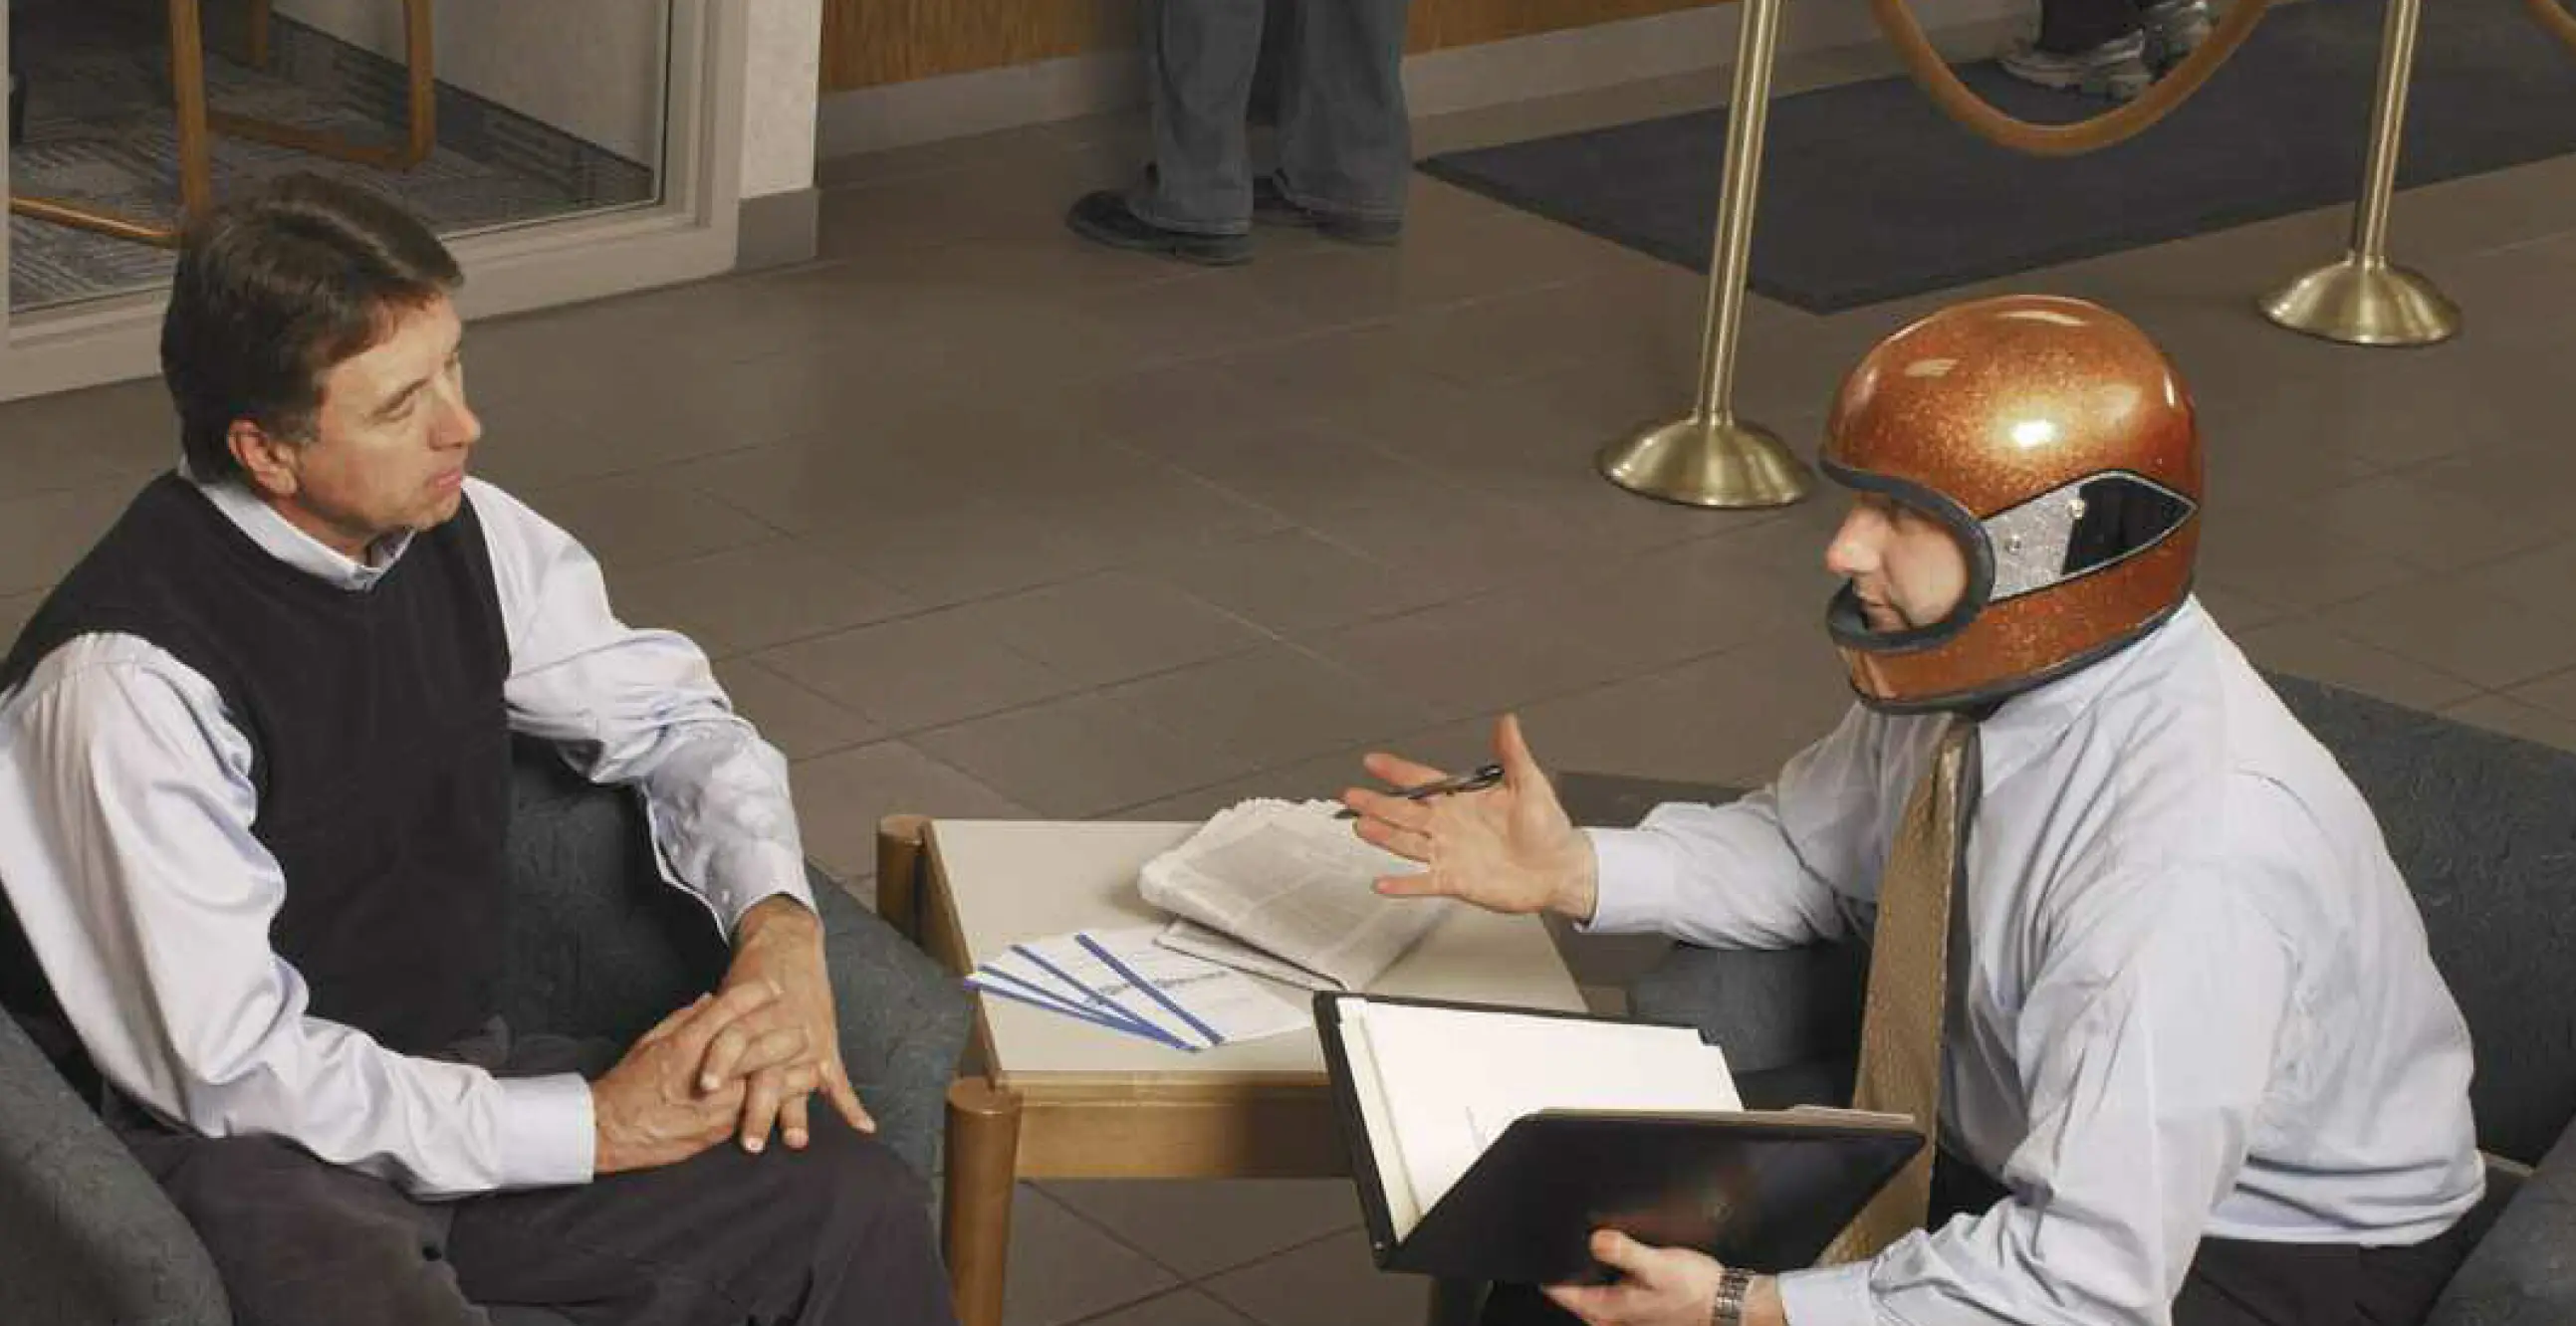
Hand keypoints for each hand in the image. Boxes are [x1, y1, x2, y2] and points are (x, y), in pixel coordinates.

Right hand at [593, 983, 805, 1174]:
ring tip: (816, 1067)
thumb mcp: (653, 1040)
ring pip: (767, 1083)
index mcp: (687, 1043)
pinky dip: (780, 1104)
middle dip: (787, 1036)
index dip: (756, 995)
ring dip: (796, 1075)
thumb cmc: (629, 1083)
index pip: (729, 1010)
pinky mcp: (720, 1129)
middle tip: (805, 1030)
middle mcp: (706, 1071)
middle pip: (759, 1046)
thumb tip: (712, 998)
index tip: (774, 987)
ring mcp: (716, 1103)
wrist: (610, 1130)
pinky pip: (757, 1111)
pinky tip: (798, 1099)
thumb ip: (687, 1019)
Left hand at [708, 897, 874, 1154]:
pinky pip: (840, 1082)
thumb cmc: (746, 974)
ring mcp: (805, 1044)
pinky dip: (852, 1106)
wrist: (785, 944)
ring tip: (794, 1141)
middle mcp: (777, 1036)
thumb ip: (699, 1023)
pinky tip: (863, 1128)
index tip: (706, 1091)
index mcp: (746, 1021)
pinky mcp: (825, 1047)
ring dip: (796, 1115)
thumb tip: (674, 1051)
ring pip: (799, 1085)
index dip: (719, 1066)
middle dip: (758, 1110)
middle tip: (749, 1143)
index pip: (731, 1043)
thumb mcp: (719, 998)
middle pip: (766, 1075)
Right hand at [1340, 714, 1599, 920]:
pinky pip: (1422, 882)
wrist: (1559, 868)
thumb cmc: (1547, 828)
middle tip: (1351, 794)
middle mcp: (1449, 826)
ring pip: (1406, 842)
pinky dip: (1402, 884)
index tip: (1373, 761)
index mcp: (1462, 801)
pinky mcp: (1454, 880)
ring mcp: (1448, 853)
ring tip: (1360, 827)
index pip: (1423, 782)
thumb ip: (1513, 753)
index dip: (1398, 772)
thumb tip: (1507, 722)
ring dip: (1383, 835)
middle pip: (1404, 812)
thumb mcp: (1530, 784)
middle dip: (1377, 802)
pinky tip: (1382, 883)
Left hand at [1545, 1231, 1780, 1325]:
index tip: (1543, 1247)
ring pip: (1593, 1292)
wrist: (1727, 1304)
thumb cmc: (1695, 1290)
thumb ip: (1624, 1253)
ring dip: (1589, 1271)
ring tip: (1590, 1245)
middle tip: (1564, 1240)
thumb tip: (1594, 1240)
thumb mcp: (1658, 1266)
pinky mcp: (1639, 1307)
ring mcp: (1626, 1314)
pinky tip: (1616, 1256)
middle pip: (1576, 1294)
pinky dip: (1607, 1274)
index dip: (1551, 1271)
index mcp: (1611, 1309)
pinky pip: (1610, 1290)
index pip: (1565, 1294)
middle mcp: (1614, 1317)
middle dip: (1569, 1269)